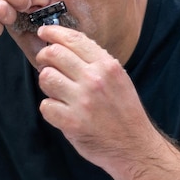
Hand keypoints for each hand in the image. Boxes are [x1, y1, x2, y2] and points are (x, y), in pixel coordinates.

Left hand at [34, 26, 161, 171]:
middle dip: (44, 56)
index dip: (54, 32)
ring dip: (47, 83)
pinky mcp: (71, 121)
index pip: (74, 39)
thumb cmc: (123, 112)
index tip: (44, 31)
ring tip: (57, 90)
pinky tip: (61, 111)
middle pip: (54, 54)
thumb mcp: (117, 79)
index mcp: (107, 66)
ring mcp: (82, 101)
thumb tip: (63, 45)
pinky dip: (50, 108)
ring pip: (46, 77)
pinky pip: (45, 105)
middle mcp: (94, 80)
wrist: (135, 147)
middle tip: (44, 62)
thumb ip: (93, 62)